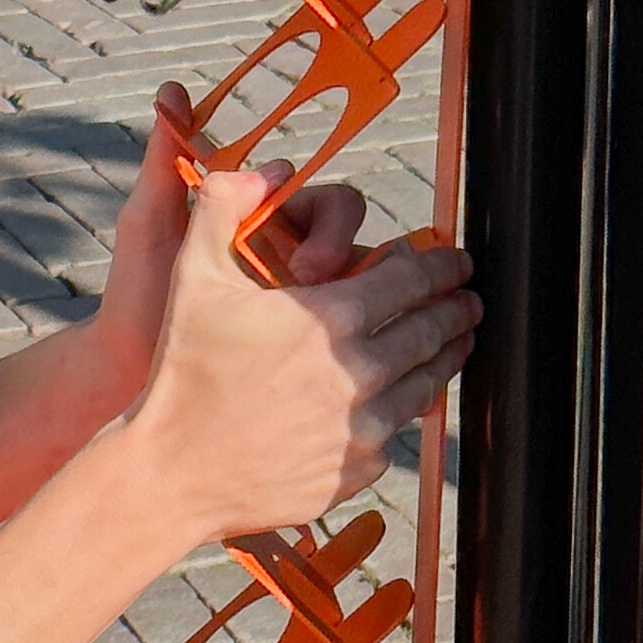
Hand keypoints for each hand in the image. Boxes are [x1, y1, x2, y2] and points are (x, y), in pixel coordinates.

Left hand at [95, 97, 373, 403]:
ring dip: (360, 291)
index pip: (311, 190)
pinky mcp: (314, 341)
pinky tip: (351, 346)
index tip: (286, 240)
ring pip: (363, 275)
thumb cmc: (137, 295)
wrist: (132, 372)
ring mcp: (305, 297)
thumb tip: (171, 91)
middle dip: (339, 246)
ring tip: (327, 320)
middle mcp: (289, 249)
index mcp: (258, 216)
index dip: (313, 211)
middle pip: (347, 226)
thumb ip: (166, 159)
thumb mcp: (150, 223)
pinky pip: (358, 322)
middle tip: (308, 279)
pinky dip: (369, 326)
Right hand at [129, 170, 476, 550]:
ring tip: (456, 343)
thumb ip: (224, 206)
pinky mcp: (356, 470)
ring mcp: (362, 427)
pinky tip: (401, 401)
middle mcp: (358, 372)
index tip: (459, 263)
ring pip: (425, 384)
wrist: (171, 472)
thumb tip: (266, 170)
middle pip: (430, 331)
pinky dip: (401, 413)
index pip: (412, 280)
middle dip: (458, 309)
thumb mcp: (193, 276)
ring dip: (447, 358)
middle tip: (470, 300)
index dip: (443, 267)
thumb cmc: (181, 372)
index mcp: (329, 318)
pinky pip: (393, 434)